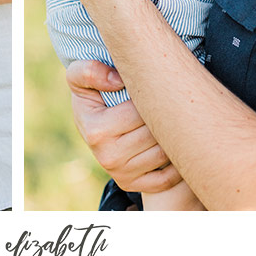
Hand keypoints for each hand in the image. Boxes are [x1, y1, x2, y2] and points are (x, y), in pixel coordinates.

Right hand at [66, 60, 181, 193]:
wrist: (90, 123)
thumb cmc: (91, 96)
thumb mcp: (80, 78)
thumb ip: (90, 71)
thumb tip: (117, 81)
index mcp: (97, 131)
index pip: (140, 111)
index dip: (150, 96)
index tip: (151, 88)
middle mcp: (108, 157)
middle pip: (155, 134)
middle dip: (163, 116)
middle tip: (167, 102)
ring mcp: (121, 174)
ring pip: (164, 154)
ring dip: (171, 137)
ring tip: (169, 121)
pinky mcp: (132, 184)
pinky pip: (167, 178)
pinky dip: (175, 163)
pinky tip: (171, 145)